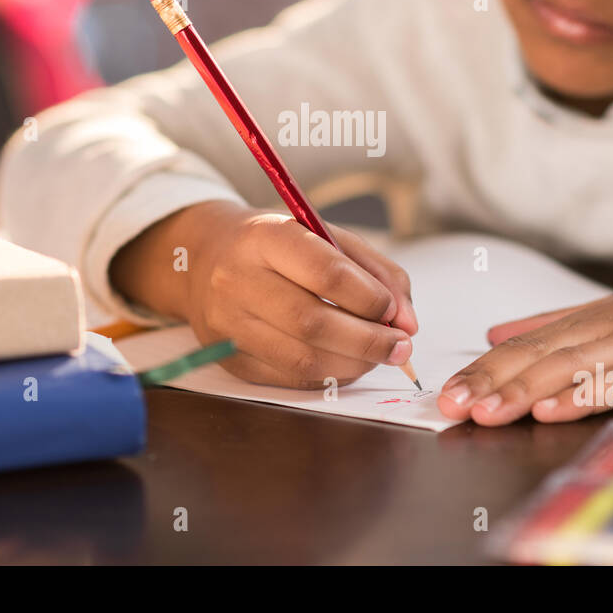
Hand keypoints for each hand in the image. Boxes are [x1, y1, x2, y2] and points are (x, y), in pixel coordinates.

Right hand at [111, 200, 417, 388]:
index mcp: (264, 237)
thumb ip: (374, 271)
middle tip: (400, 346)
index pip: (325, 272)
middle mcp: (237, 279)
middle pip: (312, 322)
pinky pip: (290, 377)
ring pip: (303, 357)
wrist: (205, 258)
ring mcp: (227, 324)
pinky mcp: (229, 359)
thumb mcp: (324, 235)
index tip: (394, 311)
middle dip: (368, 340)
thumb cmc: (278, 245)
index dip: (369, 297)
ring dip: (355, 363)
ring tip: (379, 354)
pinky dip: (330, 374)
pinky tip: (348, 362)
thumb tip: (407, 321)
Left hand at [436, 247, 612, 424]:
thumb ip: (553, 322)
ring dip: (518, 394)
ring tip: (482, 413)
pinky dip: (578, 397)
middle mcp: (600, 329)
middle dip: (485, 383)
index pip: (521, 345)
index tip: (443, 390)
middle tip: (446, 405)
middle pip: (531, 357)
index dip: (480, 368)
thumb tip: (497, 331)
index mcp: (586, 320)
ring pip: (561, 371)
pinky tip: (550, 411)